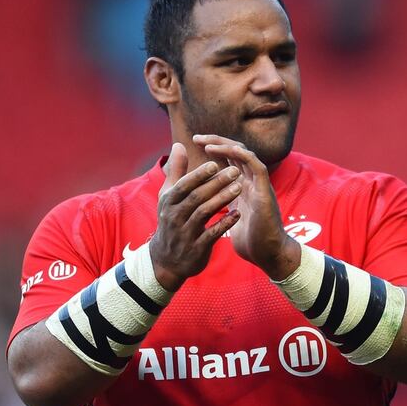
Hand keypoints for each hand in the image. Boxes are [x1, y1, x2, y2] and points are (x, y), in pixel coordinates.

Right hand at [149, 142, 241, 289]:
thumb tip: (179, 145)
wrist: (167, 260)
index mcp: (168, 202)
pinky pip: (212, 234)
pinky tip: (238, 213)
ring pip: (205, 213)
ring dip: (222, 199)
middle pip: (197, 197)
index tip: (215, 162)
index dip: (199, 174)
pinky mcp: (196, 248)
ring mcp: (185, 233)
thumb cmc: (170, 221)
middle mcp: (174, 216)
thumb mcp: (168, 197)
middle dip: (216, 183)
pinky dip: (225, 223)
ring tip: (239, 187)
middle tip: (235, 171)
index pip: (184, 184)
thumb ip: (176, 171)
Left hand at [194, 134, 299, 279]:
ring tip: (207, 144)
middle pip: (235, 152)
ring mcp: (260, 185)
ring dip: (226, 146)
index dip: (213, 149)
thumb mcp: (229, 215)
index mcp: (242, 185)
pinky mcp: (265, 191)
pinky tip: (231, 150)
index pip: (228, 159)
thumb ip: (222, 203)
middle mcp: (252, 181)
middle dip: (216, 142)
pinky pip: (257, 166)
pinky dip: (244, 155)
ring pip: (245, 155)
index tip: (194, 143)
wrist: (265, 254)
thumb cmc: (249, 238)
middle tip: (197, 138)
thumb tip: (206, 201)